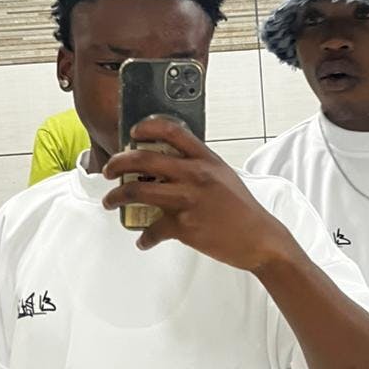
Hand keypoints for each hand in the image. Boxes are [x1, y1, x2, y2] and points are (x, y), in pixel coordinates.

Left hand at [102, 117, 291, 268]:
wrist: (260, 238)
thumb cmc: (242, 209)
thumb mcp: (223, 176)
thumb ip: (198, 168)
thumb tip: (169, 169)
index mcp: (206, 159)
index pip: (173, 131)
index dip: (147, 127)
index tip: (133, 133)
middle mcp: (195, 175)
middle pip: (144, 159)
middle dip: (117, 163)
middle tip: (108, 171)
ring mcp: (188, 200)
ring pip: (138, 191)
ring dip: (117, 197)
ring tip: (111, 202)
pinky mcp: (184, 226)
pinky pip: (153, 230)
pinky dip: (144, 238)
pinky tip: (143, 241)